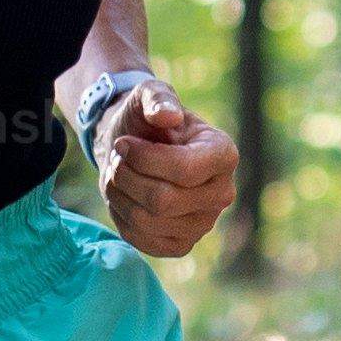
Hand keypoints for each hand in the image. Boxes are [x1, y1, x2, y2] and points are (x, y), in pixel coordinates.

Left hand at [95, 82, 238, 259]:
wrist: (135, 148)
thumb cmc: (146, 121)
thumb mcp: (149, 95)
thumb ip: (157, 99)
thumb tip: (167, 116)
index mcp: (224, 155)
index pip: (184, 170)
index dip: (144, 159)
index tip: (123, 143)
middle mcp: (222, 193)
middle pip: (164, 200)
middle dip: (127, 177)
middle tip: (116, 159)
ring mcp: (204, 223)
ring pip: (148, 221)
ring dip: (120, 195)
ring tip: (117, 174)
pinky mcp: (181, 244)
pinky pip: (143, 240)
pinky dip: (121, 217)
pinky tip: (123, 196)